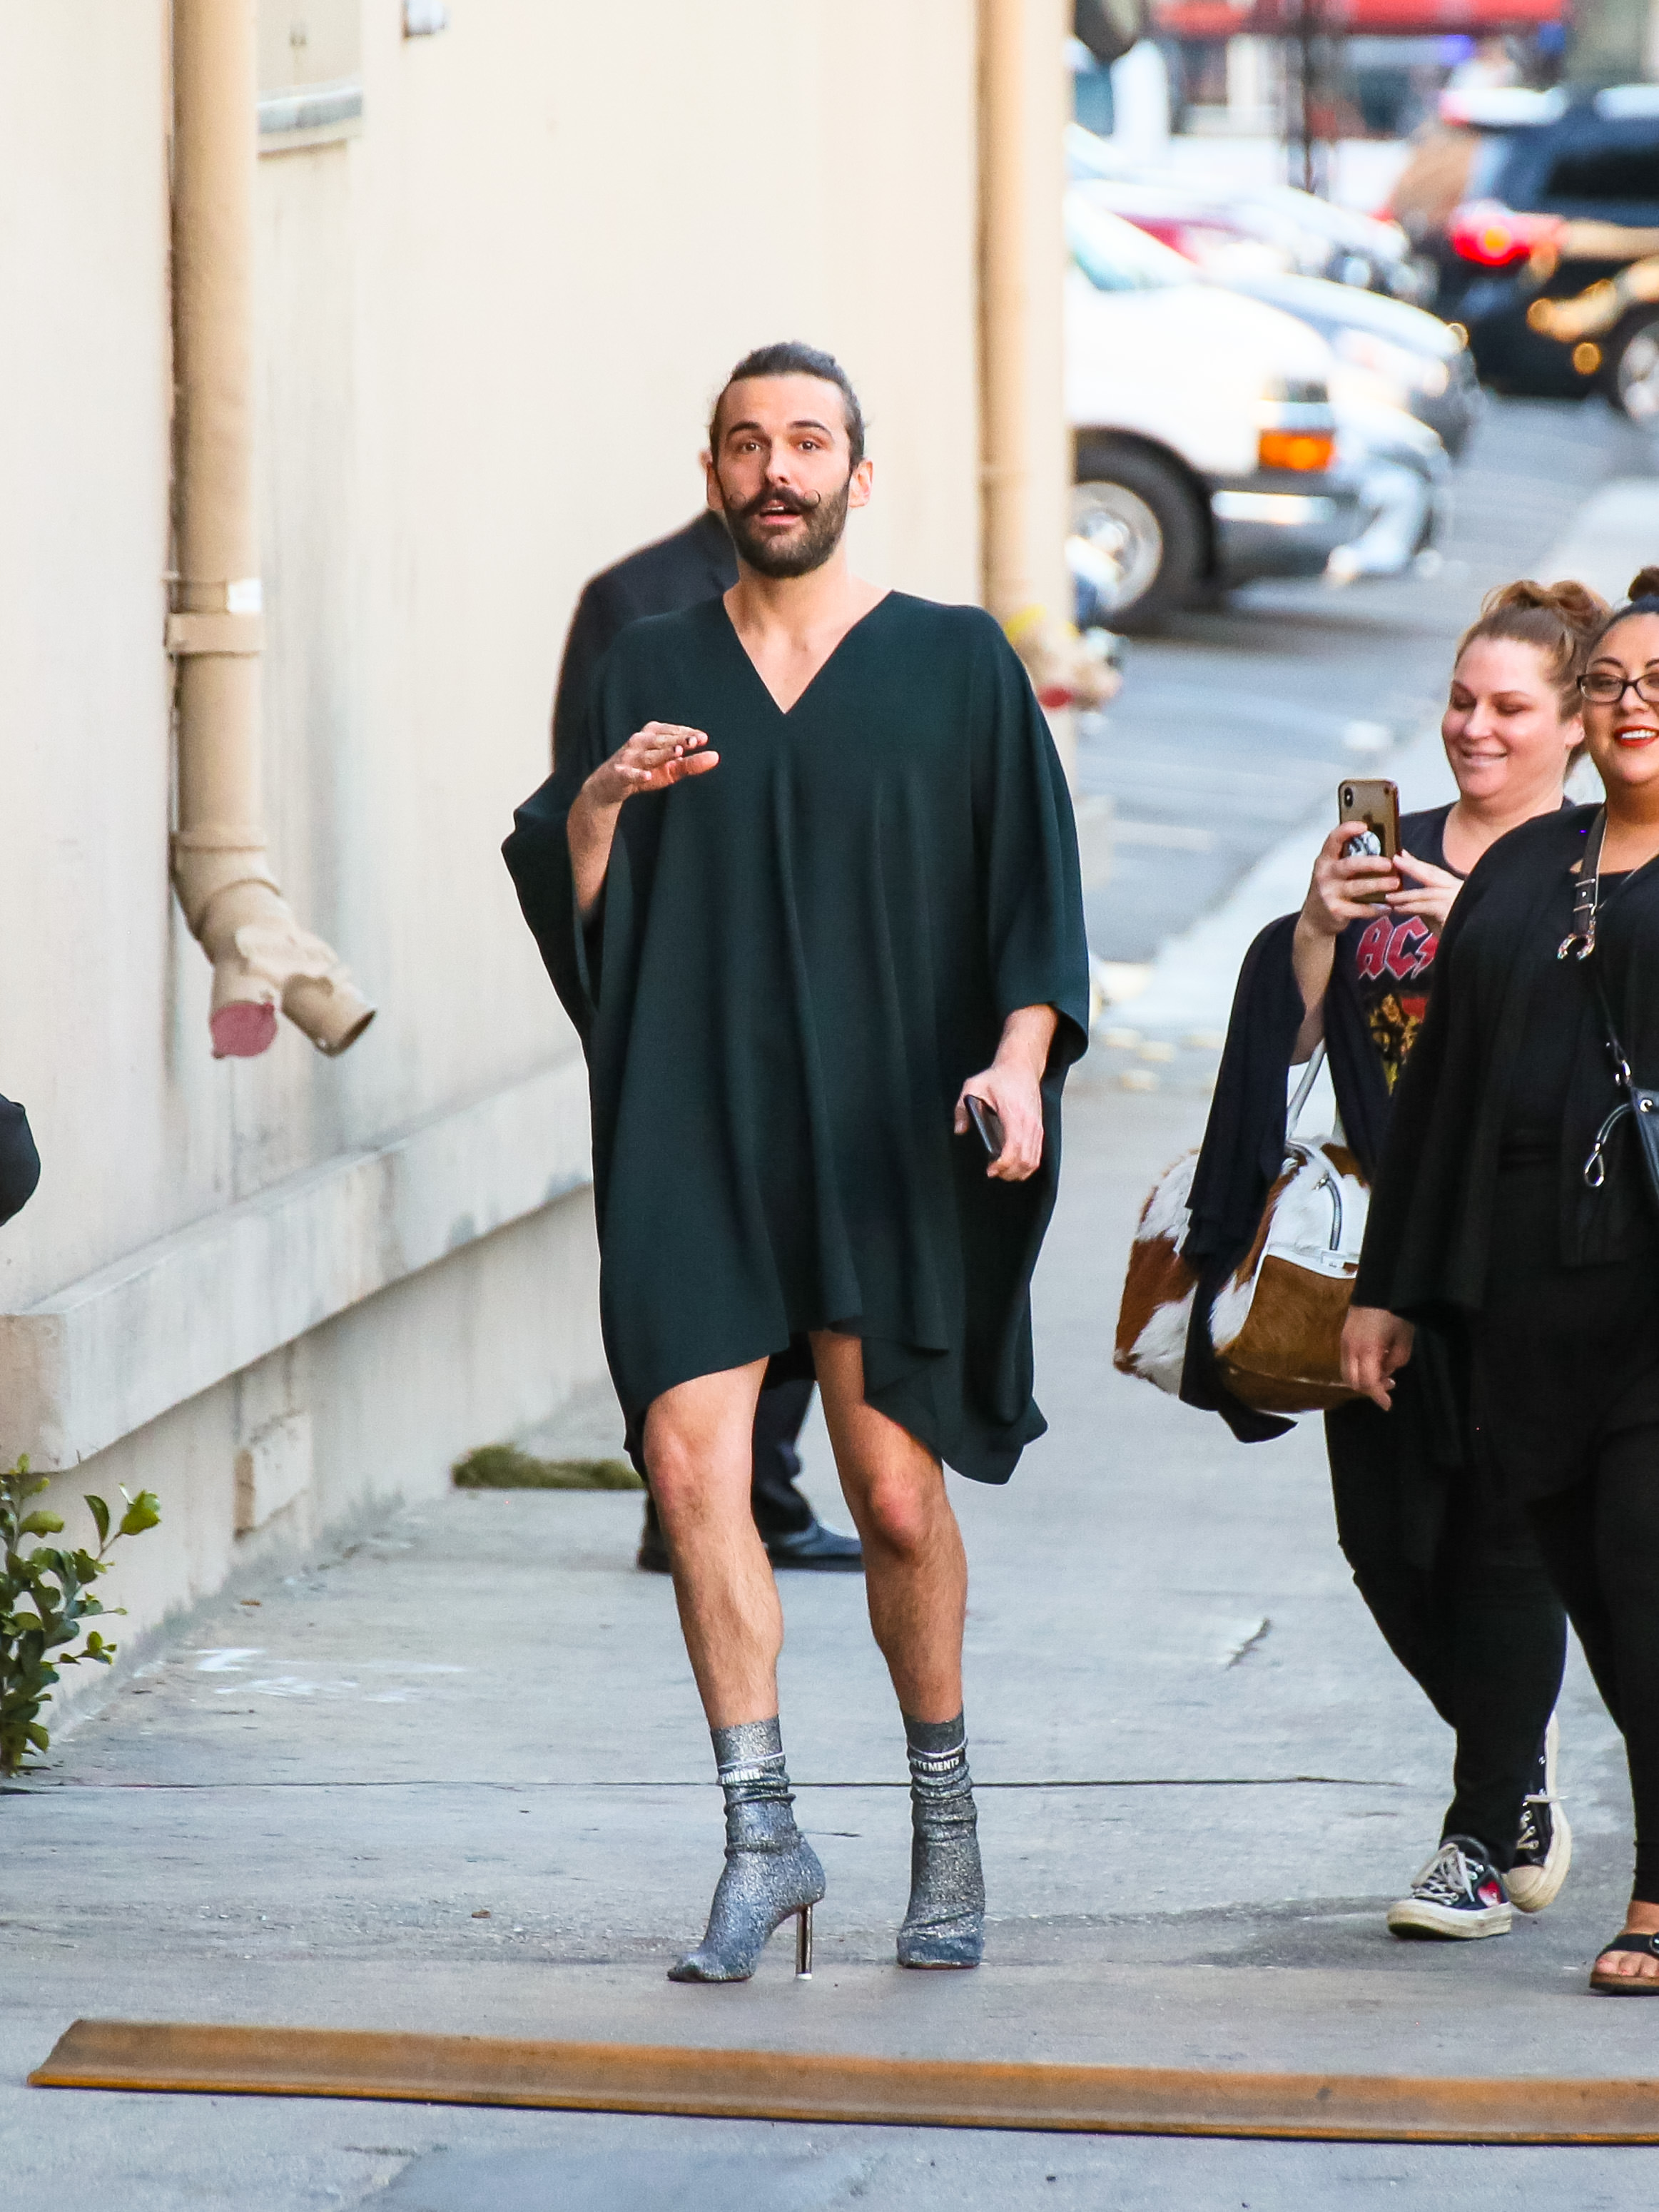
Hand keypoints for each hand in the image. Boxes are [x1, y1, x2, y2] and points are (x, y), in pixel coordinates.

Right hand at [568, 722, 718, 917]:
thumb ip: (691, 763)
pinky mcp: (618, 773)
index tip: (702, 738)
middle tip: (695, 741)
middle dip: (678, 739)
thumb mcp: (669, 769)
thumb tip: (716, 756)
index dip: (686, 733)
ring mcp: (627, 758)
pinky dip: (637, 775)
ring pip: (647, 754)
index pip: (671, 731)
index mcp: (651, 735)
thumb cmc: (644, 773)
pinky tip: (648, 777)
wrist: (608, 786)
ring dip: (661, 753)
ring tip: (678, 752)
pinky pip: (628, 773)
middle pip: (661, 740)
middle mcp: (639, 742)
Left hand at [954, 1007, 1055, 1183]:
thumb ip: (962, 1108)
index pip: (1013, 1148)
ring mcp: (1036, 1126)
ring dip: (1018, 1172)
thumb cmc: (999, 1077)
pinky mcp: (1039, 1128)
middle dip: (1008, 1173)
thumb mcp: (973, 1086)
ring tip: (1002, 1172)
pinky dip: (1026, 1165)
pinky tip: (1013, 1166)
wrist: (1021, 1066)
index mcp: (1013, 1113)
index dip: (1002, 1165)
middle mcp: (1029, 1122)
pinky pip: (1037, 1155)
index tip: (990, 1170)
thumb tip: (960, 1130)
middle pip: (1025, 1160)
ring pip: (1033, 1161)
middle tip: (993, 1173)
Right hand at [1299, 822, 1398, 937]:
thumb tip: (1386, 848)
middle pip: (1349, 865)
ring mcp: (1329, 893)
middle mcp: (1325, 874)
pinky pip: (1359, 909)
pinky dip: (1375, 908)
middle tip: (1389, 863)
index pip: (1333, 840)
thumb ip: (1352, 858)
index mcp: (1326, 859)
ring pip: (1356, 887)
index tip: (1364, 826)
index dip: (1347, 830)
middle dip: (1370, 863)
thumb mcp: (1335, 870)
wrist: (1315, 918)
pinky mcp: (1336, 910)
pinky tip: (1387, 906)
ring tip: (1395, 883)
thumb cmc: (1331, 888)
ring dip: (1378, 884)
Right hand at [1341, 1304, 1414, 1410]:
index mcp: (1367, 1349)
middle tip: (1388, 1385)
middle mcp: (1351, 1347)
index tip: (1387, 1404)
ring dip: (1363, 1378)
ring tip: (1382, 1371)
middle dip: (1370, 1389)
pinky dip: (1358, 1367)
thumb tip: (1389, 1370)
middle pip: (1353, 1382)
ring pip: (1347, 1373)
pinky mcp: (1344, 1335)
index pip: (1368, 1383)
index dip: (1378, 1396)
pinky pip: (1347, 1360)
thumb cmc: (1394, 1309)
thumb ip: (1397, 1360)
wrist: (1381, 1286)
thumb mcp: (1404, 1338)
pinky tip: (1374, 1359)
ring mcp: (1345, 1341)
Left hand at [1385, 850, 1460, 929]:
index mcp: (1458, 888)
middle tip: (1395, 858)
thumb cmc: (1460, 933)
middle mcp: (1460, 890)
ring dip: (1405, 894)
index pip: (1436, 873)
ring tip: (1388, 896)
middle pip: (1434, 874)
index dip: (1418, 863)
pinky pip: (1427, 907)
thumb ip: (1428, 908)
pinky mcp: (1452, 911)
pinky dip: (1410, 907)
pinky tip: (1398, 909)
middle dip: (1413, 865)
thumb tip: (1408, 903)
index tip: (1403, 854)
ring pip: (1427, 892)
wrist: (1478, 946)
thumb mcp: (1441, 918)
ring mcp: (1458, 899)